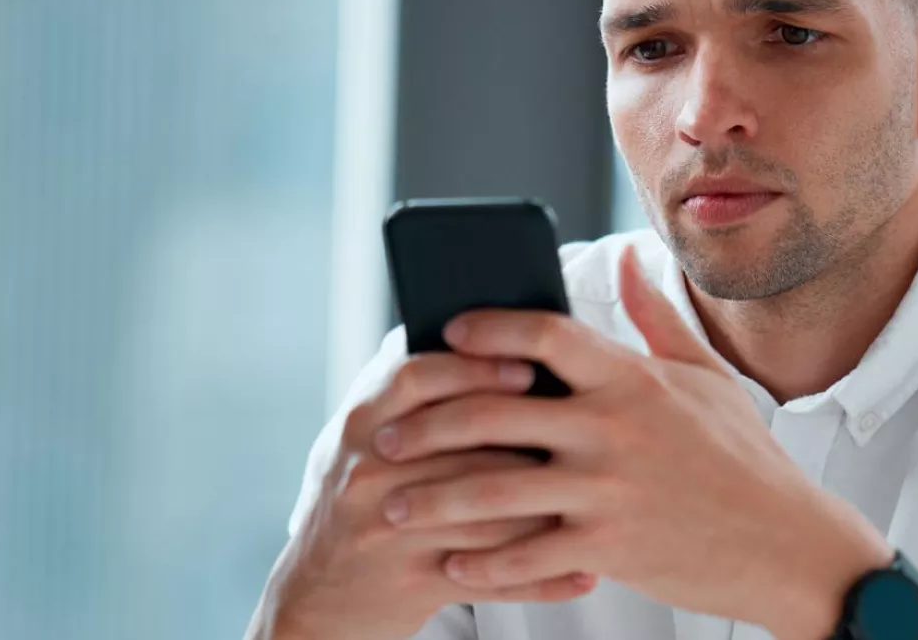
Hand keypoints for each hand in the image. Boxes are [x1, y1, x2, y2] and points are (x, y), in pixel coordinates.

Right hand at [245, 352, 597, 639]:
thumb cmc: (361, 496)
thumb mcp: (361, 436)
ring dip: (547, 507)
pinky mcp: (410, 582)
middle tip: (576, 431)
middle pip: (459, 442)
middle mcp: (368, 471)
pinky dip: (543, 577)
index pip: (417, 378)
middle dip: (525, 435)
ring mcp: (387, 529)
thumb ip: (404, 386)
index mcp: (361, 423)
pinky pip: (491, 577)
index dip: (475, 368)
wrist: (320, 597)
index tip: (526, 366)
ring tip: (597, 497)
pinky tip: (586, 572)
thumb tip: (465, 321)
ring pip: (484, 511)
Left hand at [372, 246, 892, 633]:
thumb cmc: (745, 458)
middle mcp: (612, 429)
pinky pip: (526, 557)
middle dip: (427, 424)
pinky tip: (451, 562)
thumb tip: (628, 261)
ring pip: (493, 491)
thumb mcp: (706, 377)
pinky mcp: (608, 549)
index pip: (546, 333)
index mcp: (631, 380)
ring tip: (392, 505)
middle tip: (385, 436)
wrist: (787, 545)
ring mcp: (608, 490)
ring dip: (432, 500)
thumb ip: (655, 319)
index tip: (448, 332)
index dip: (488, 326)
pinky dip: (481, 563)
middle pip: (494, 412)